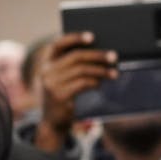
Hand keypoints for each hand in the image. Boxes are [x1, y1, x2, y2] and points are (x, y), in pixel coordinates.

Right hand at [33, 32, 117, 151]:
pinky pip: (82, 83)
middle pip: (76, 56)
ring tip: (114, 73)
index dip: (75, 38)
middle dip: (97, 55)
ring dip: (101, 71)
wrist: (53, 123)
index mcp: (47, 63)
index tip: (92, 36)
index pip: (58, 44)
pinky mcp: (59, 96)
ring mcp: (51, 84)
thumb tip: (100, 55)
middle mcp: (46, 71)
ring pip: (81, 70)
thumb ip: (73, 67)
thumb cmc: (63, 97)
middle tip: (113, 57)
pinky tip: (101, 83)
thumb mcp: (63, 80)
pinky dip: (94, 82)